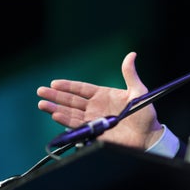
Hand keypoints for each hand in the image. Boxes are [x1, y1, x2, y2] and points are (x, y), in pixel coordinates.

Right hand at [37, 51, 163, 149]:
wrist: (148, 135)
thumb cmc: (145, 113)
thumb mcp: (138, 91)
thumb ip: (130, 74)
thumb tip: (131, 54)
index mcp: (103, 95)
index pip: (81, 89)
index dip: (68, 86)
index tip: (54, 82)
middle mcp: (95, 107)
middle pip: (71, 100)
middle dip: (56, 96)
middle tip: (40, 91)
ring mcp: (94, 119)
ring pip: (70, 113)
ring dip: (56, 108)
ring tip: (42, 104)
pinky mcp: (94, 132)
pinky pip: (77, 126)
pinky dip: (66, 121)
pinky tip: (56, 115)